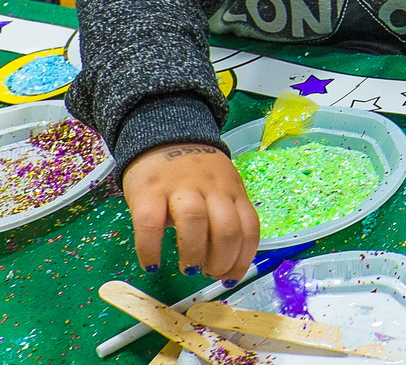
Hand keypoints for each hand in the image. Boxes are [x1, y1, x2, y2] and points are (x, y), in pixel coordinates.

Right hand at [121, 143, 260, 280]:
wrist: (164, 135)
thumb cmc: (195, 172)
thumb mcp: (222, 187)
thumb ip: (226, 216)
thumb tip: (225, 263)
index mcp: (234, 191)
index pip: (249, 227)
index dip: (243, 258)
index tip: (231, 278)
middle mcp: (213, 188)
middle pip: (227, 228)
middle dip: (221, 260)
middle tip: (208, 273)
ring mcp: (181, 187)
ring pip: (195, 221)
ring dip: (193, 253)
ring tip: (188, 268)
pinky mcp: (149, 190)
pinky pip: (150, 223)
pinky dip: (151, 249)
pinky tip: (152, 264)